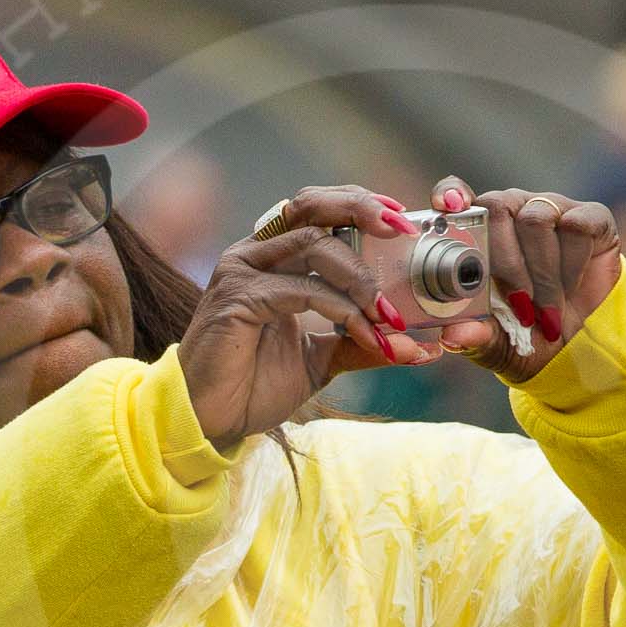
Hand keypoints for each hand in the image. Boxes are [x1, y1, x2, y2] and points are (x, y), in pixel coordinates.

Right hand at [178, 186, 432, 448]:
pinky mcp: (238, 297)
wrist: (207, 421)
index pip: (319, 210)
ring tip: (389, 316)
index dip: (361, 205)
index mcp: (273, 258)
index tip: (403, 221)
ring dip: (360, 277)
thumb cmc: (254, 385)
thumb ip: (362, 343)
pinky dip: (343, 310)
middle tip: (402, 231)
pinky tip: (366, 334)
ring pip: (314, 243)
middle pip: (312, 206)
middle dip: (362, 209)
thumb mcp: (322, 360)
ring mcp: (242, 271)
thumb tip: (418, 346)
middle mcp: (255, 254)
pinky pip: (303, 290)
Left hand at [426, 178, 621, 381]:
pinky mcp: (591, 217)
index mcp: (478, 232)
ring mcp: (551, 210)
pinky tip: (572, 286)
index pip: (456, 194)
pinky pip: (576, 226)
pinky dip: (573, 265)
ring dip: (543, 274)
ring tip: (548, 308)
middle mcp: (512, 212)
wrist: (581, 343)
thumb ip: (474, 336)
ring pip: (537, 218)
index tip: (450, 207)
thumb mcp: (495, 344)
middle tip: (521, 306)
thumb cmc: (527, 335)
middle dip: (508, 265)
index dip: (451, 193)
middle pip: (498, 207)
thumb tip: (452, 335)